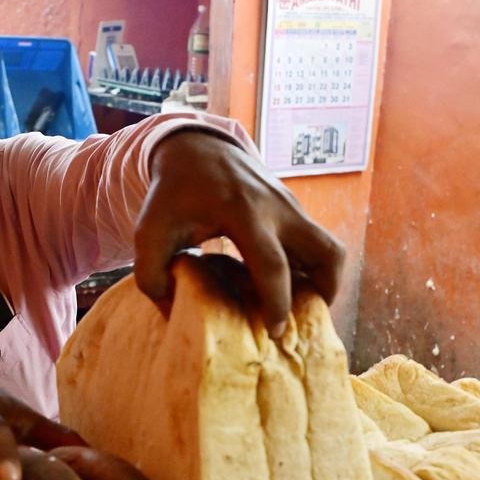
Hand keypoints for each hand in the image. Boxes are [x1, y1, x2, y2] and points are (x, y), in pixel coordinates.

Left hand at [134, 129, 345, 336]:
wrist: (195, 148)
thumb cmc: (171, 195)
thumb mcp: (149, 232)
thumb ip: (152, 276)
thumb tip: (175, 315)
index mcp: (243, 213)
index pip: (272, 265)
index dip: (277, 303)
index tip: (275, 332)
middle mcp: (277, 209)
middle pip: (327, 253)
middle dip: (324, 294)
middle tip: (302, 322)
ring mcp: (291, 206)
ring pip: (330, 249)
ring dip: (324, 281)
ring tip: (298, 306)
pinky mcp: (294, 209)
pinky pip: (316, 244)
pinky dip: (309, 268)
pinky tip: (285, 286)